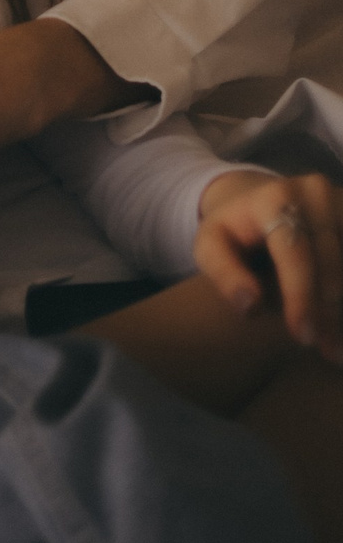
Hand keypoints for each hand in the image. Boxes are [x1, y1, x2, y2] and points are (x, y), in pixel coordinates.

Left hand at [195, 169, 342, 362]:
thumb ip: (224, 272)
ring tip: (335, 346)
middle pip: (332, 263)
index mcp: (275, 197)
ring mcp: (341, 200)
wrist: (262, 200)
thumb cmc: (235, 231)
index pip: (295, 252)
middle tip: (325, 350)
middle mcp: (315, 192)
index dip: (301, 296)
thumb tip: (250, 304)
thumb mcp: (212, 246)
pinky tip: (341, 325)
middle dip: (329, 312)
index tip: (303, 336)